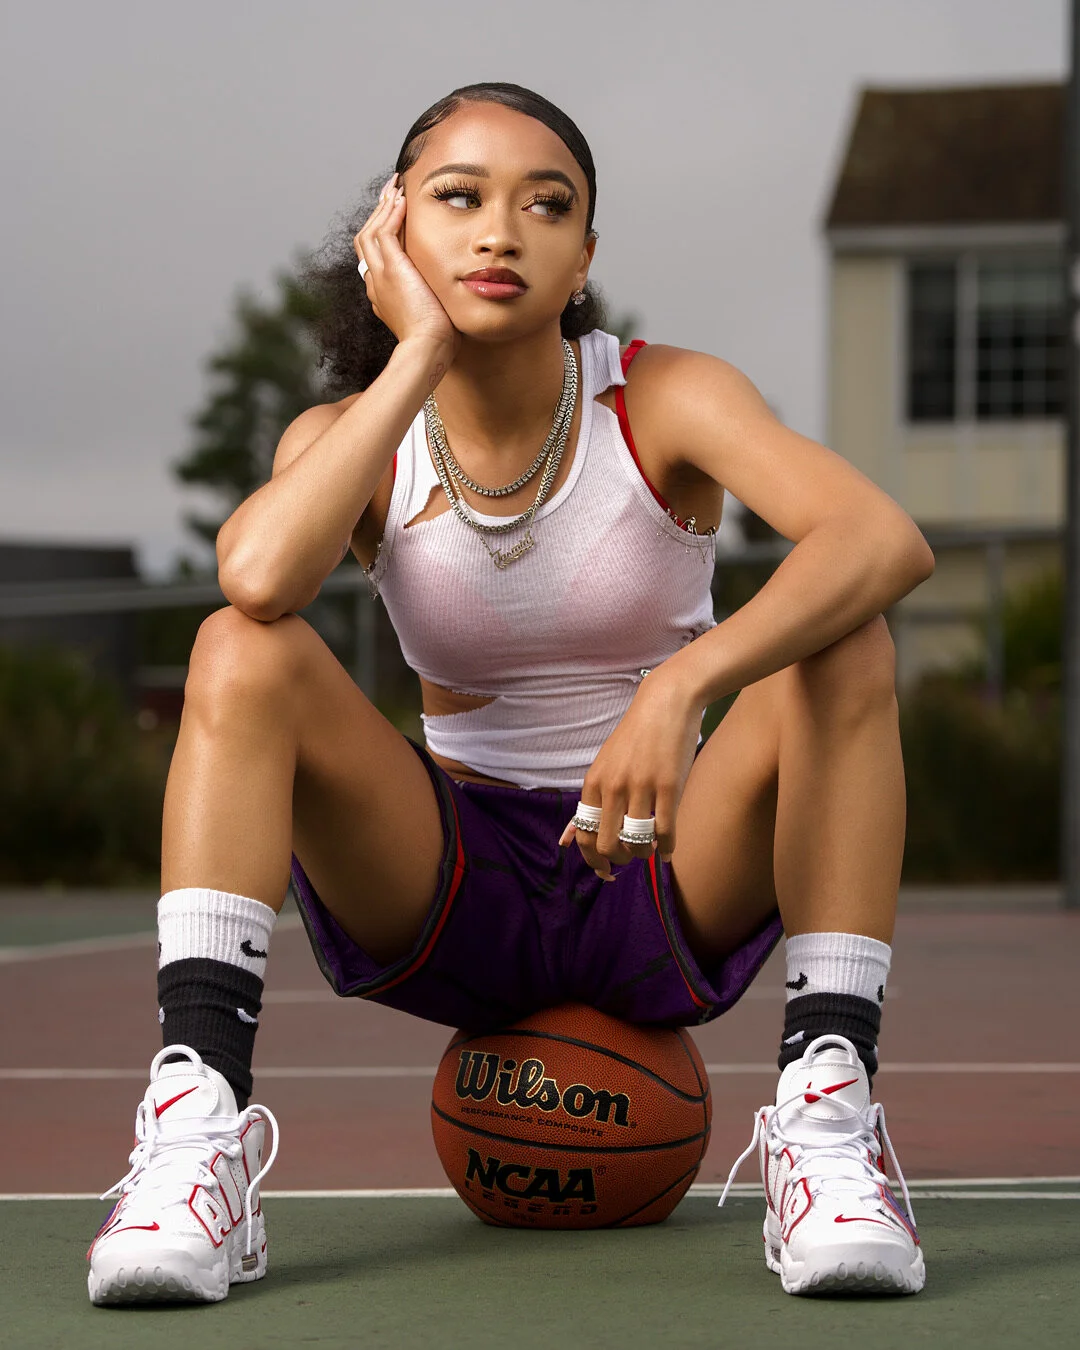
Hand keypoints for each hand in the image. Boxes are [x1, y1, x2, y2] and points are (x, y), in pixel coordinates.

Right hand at [354, 174, 459, 359]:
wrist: (429, 348)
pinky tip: (402, 200)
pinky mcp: (390, 269)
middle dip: (378, 213)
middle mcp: (375, 282)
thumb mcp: (434, 311)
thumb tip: (451, 286)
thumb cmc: (438, 338)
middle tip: (391, 191)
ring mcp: (379, 275)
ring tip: (396, 188)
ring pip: (370, 231)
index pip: (375, 255)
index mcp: (382, 293)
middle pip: (366, 239)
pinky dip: (391, 214)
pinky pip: (384, 232)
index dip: (383, 232)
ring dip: (383, 207)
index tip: (396, 215)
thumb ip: (434, 295)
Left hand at [558, 670, 704, 881]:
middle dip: (619, 859)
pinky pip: (666, 831)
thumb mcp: (604, 765)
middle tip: (630, 856)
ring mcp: (642, 786)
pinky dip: (667, 848)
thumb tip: (565, 841)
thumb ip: (590, 802)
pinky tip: (668, 849)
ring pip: (638, 842)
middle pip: (608, 844)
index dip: (593, 859)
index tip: (605, 869)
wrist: (665, 703)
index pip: (585, 834)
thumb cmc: (635, 737)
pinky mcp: (669, 786)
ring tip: (651, 849)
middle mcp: (613, 786)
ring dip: (644, 854)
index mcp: (594, 782)